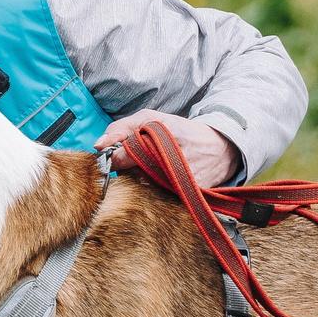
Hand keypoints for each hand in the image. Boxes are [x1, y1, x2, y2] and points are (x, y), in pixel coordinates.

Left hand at [97, 111, 241, 187]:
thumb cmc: (180, 131)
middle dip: (130, 169)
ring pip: (143, 188)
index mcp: (161, 138)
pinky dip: (157, 189)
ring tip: (158, 167)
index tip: (115, 157)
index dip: (115, 158)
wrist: (219, 149)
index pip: (123, 158)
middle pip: (130, 176)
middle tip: (143, 159)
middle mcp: (171, 164)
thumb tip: (99, 145)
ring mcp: (179, 184)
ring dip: (143, 179)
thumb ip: (120, 128)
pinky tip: (166, 179)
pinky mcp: (186, 198)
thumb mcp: (150, 118)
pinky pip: (158, 197)